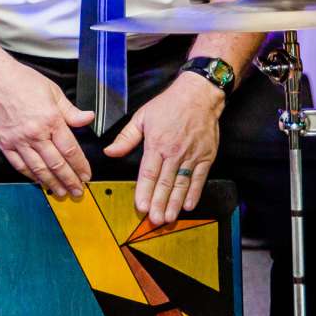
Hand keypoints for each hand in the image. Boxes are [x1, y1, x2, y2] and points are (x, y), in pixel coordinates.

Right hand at [0, 52, 96, 197]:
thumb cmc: (22, 81)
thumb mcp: (53, 91)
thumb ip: (71, 111)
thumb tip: (88, 119)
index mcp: (51, 120)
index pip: (70, 150)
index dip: (80, 166)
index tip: (86, 175)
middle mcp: (35, 133)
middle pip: (57, 164)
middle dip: (70, 181)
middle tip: (78, 191)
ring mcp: (18, 140)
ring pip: (39, 169)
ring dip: (52, 183)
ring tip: (60, 192)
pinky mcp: (4, 144)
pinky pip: (19, 165)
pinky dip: (30, 176)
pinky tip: (38, 181)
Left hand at [104, 73, 222, 224]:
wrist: (199, 95)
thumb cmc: (169, 105)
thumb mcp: (142, 117)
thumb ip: (126, 138)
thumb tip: (110, 152)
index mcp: (156, 144)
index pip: (149, 173)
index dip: (144, 191)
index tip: (140, 206)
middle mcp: (174, 152)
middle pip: (165, 183)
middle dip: (159, 203)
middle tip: (155, 220)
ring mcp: (191, 156)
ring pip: (181, 184)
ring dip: (175, 203)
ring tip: (169, 218)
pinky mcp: (206, 157)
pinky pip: (199, 178)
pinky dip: (194, 193)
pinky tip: (188, 205)